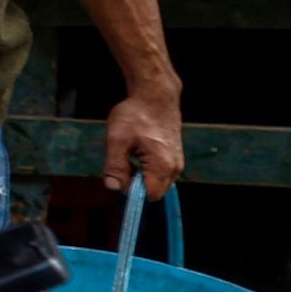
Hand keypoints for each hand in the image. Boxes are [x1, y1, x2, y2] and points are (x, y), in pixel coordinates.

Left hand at [105, 84, 184, 199]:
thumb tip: (113, 188)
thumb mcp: (117, 140)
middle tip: (126, 158)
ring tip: (133, 152)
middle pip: (154, 190)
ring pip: (157, 181)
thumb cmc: (135, 115)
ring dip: (141, 174)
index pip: (150, 195)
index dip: (132, 190)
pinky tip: (140, 150)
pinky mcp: (176, 157)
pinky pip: (160, 172)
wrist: (155, 96)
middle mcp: (175, 168)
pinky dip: (148, 167)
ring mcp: (178, 162)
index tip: (121, 172)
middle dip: (137, 182)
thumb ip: (115, 166)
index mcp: (163, 166)